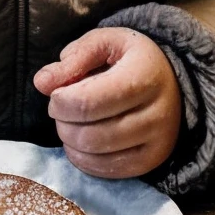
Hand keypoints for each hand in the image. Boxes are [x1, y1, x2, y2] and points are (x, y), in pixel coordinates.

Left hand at [33, 27, 181, 178]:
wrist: (172, 82)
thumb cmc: (132, 59)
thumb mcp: (105, 42)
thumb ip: (74, 58)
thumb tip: (42, 82)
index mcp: (144, 76)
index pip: (89, 102)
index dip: (61, 102)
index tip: (55, 94)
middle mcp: (156, 114)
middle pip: (91, 134)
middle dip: (63, 123)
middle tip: (60, 110)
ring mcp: (156, 143)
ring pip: (97, 155)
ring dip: (70, 141)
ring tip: (70, 123)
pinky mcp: (151, 162)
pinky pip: (107, 171)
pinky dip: (84, 159)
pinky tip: (80, 142)